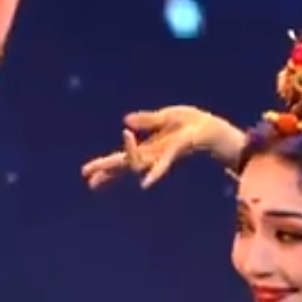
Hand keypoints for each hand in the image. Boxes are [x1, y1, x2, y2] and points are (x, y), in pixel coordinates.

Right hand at [79, 106, 242, 189]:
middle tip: (89, 180)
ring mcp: (165, 155)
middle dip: (107, 169)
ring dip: (125, 159)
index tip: (85, 174)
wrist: (217, 130)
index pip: (122, 158)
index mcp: (149, 148)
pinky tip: (146, 184)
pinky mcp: (178, 149)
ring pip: (139, 162)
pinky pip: (163, 162)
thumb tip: (124, 123)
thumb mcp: (168, 116)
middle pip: (126, 164)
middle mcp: (154, 155)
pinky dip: (155, 172)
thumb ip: (148, 120)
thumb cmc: (194, 124)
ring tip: (106, 167)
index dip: (104, 165)